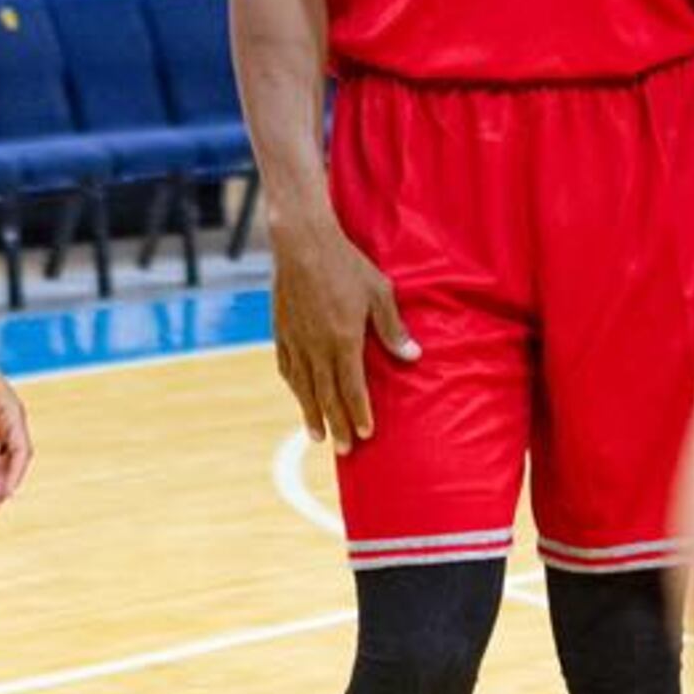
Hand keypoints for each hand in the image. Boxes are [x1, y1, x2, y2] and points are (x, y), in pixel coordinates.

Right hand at [271, 211, 417, 454]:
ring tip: (318, 435)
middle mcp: (317, 347)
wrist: (302, 242)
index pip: (353, 388)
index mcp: (344, 340)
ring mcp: (296, 341)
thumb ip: (393, 328)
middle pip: (327, 395)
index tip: (365, 434)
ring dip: (312, 413)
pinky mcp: (281, 330)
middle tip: (343, 450)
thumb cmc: (346, 264)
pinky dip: (293, 386)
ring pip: (304, 387)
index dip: (359, 413)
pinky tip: (297, 394)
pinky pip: (286, 367)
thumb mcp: (379, 292)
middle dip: (337, 424)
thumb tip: (412, 356)